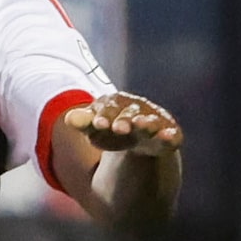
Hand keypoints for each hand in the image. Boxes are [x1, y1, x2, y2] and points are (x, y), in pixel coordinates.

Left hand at [61, 91, 180, 155]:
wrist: (137, 137)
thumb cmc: (111, 129)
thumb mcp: (95, 128)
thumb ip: (83, 122)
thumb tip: (68, 119)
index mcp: (116, 104)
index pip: (109, 106)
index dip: (104, 115)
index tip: (98, 124)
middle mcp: (137, 109)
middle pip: (130, 112)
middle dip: (124, 120)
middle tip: (118, 128)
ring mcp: (155, 120)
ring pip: (151, 121)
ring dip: (147, 123)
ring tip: (141, 126)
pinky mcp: (170, 133)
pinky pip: (172, 133)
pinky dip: (170, 135)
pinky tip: (168, 137)